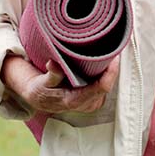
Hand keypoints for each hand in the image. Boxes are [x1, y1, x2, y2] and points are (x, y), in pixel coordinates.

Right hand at [1, 55, 118, 114]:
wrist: (39, 100)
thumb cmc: (40, 90)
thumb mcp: (41, 82)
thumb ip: (51, 75)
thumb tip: (53, 64)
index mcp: (75, 101)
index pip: (102, 87)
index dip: (111, 72)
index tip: (114, 57)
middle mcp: (86, 105)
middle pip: (107, 84)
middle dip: (110, 68)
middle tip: (110, 50)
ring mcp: (91, 104)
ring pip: (107, 85)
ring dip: (107, 71)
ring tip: (106, 56)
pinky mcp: (94, 100)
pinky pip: (104, 86)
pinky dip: (104, 75)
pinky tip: (101, 65)